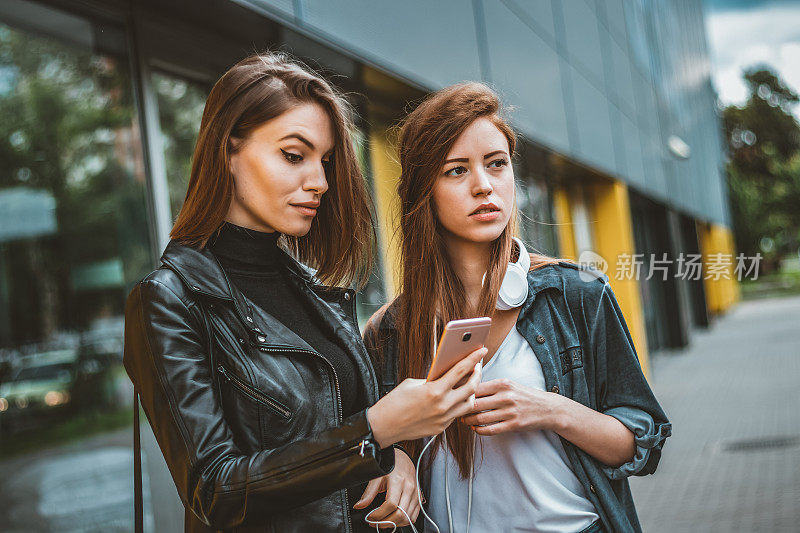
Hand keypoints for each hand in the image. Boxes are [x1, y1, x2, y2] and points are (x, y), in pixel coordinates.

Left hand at [354, 448, 419, 527]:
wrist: (403, 459)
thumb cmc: (390, 466)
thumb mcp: (377, 477)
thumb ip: (368, 493)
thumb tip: (359, 506)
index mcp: (399, 481)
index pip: (390, 505)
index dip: (379, 515)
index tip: (370, 517)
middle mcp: (409, 488)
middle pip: (400, 514)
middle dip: (386, 522)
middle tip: (375, 523)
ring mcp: (416, 494)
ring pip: (407, 518)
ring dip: (394, 524)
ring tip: (383, 522)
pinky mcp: (419, 498)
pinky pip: (414, 516)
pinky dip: (404, 521)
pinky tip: (394, 519)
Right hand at [367, 346, 485, 446]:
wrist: (383, 426)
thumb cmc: (395, 401)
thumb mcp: (413, 383)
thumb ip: (432, 379)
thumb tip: (447, 375)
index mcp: (434, 391)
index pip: (460, 371)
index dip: (473, 358)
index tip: (481, 350)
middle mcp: (442, 406)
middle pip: (471, 389)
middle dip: (477, 375)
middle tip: (477, 368)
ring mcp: (443, 419)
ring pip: (468, 404)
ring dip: (471, 393)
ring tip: (469, 383)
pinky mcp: (441, 428)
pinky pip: (456, 414)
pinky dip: (458, 404)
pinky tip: (456, 397)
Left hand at [461, 378, 561, 435]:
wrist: (547, 408)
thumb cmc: (524, 395)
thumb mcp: (509, 385)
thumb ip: (491, 386)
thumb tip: (467, 388)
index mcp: (502, 383)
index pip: (475, 388)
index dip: (463, 394)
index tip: (455, 397)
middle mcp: (505, 396)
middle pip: (475, 404)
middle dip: (462, 409)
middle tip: (455, 411)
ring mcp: (510, 412)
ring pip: (481, 418)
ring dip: (469, 421)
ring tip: (464, 420)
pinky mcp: (513, 425)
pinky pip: (491, 430)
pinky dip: (480, 430)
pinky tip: (475, 429)